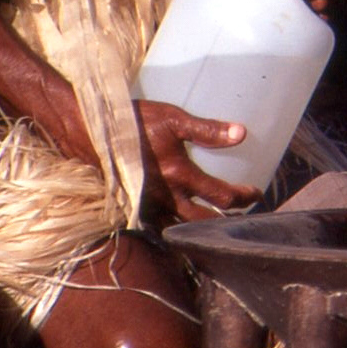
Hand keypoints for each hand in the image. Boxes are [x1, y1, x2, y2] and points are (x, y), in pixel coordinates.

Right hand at [134, 99, 261, 220]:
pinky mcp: (134, 206)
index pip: (221, 197)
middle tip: (241, 213)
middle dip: (226, 220)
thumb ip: (208, 130)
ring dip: (201, 227)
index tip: (256, 194)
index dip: (243, 197)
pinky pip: (159, 225)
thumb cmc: (133, 122)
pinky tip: (183, 220)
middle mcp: (165, 197)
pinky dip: (175, 227)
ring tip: (217, 220)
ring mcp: (148, 206)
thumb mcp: (173, 119)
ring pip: (180, 228)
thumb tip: (242, 134)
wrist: (90, 130)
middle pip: (203, 222)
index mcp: (179, 175)